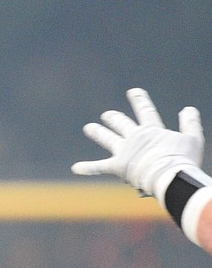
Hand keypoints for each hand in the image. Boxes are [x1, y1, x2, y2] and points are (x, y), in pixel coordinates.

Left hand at [72, 88, 203, 201]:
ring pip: (108, 139)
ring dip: (98, 132)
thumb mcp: (192, 138)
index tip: (133, 91)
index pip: (145, 111)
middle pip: (122, 124)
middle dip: (114, 118)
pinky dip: (87, 168)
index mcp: (152, 131)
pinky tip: (75, 168)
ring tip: (89, 127)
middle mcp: (135, 138)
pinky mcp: (117, 166)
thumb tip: (188, 109)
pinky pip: (99, 167)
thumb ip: (190, 123)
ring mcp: (124, 151)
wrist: (168, 175)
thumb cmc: (183, 160)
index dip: (139, 101)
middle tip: (107, 115)